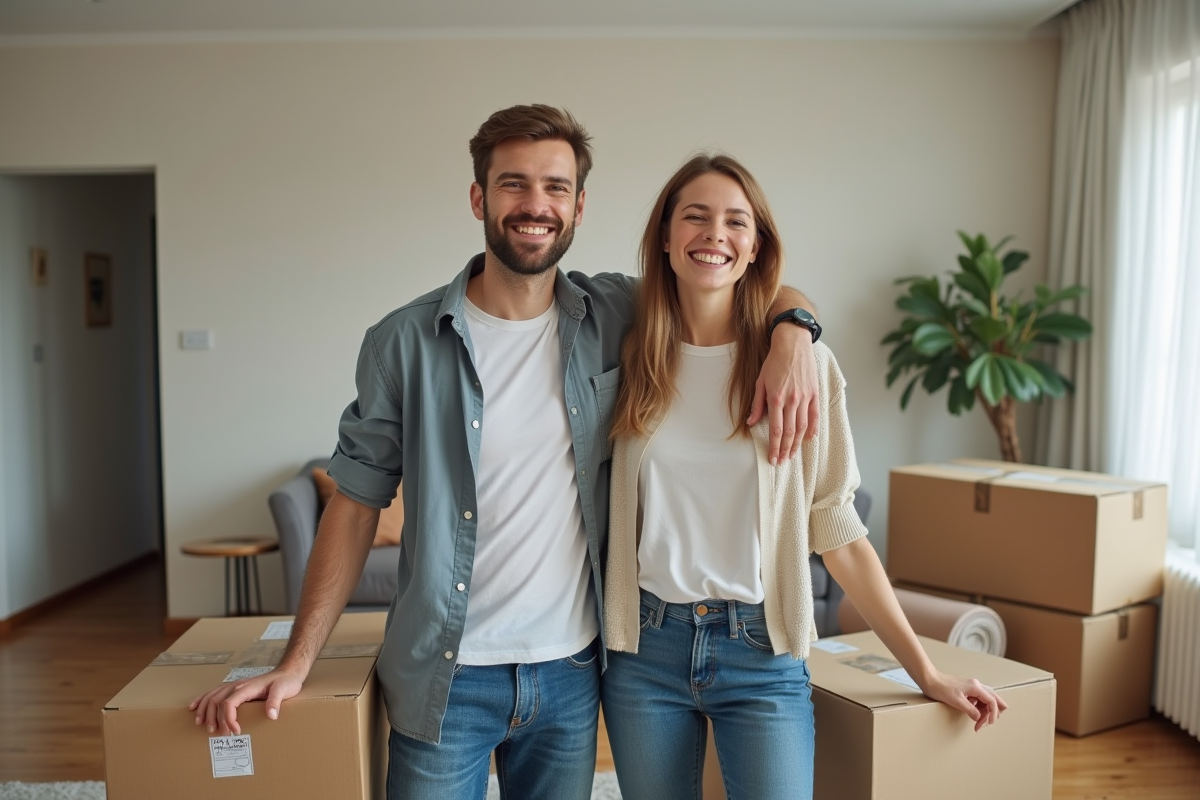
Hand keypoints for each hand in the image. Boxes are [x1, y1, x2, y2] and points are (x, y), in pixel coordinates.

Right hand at [188, 667, 304, 735]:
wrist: (287, 672)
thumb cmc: (285, 682)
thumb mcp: (284, 690)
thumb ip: (276, 701)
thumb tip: (270, 715)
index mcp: (247, 687)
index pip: (229, 703)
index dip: (228, 719)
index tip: (235, 731)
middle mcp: (237, 685)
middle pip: (216, 701)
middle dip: (214, 719)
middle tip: (219, 734)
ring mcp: (234, 686)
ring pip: (211, 696)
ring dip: (204, 711)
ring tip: (202, 725)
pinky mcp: (234, 688)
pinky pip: (213, 693)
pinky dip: (202, 700)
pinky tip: (194, 707)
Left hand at [748, 325, 818, 462]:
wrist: (793, 344)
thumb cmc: (774, 362)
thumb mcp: (760, 382)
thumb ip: (757, 404)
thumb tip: (751, 422)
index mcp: (776, 398)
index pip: (776, 429)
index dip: (775, 446)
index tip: (773, 458)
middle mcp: (792, 400)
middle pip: (790, 432)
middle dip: (785, 450)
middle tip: (782, 461)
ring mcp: (805, 397)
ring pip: (802, 427)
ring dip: (798, 444)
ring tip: (793, 455)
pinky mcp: (814, 393)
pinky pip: (815, 415)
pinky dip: (813, 428)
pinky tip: (809, 439)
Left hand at [920, 670, 1007, 731]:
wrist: (930, 680)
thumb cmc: (940, 687)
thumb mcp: (956, 701)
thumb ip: (970, 710)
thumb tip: (979, 718)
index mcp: (976, 687)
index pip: (992, 701)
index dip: (993, 714)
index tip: (987, 723)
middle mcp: (976, 686)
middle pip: (993, 700)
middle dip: (992, 713)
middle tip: (984, 724)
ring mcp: (972, 688)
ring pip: (987, 702)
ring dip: (985, 713)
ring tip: (977, 723)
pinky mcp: (967, 691)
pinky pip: (979, 701)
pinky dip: (979, 710)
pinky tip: (973, 715)